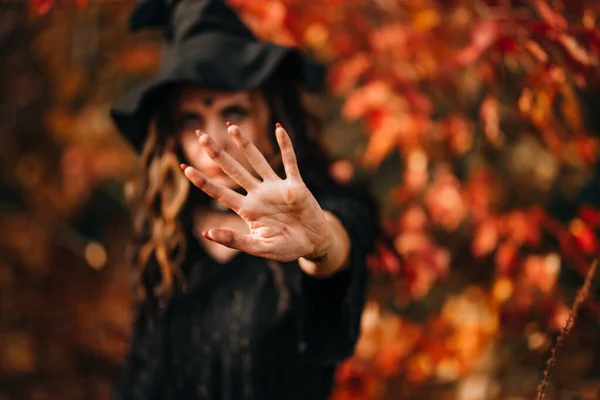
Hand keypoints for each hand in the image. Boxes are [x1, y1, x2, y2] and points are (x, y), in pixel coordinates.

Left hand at [181, 123, 331, 262]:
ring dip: (245, 145)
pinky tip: (279, 129)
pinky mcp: (296, 186)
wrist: (313, 244)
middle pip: (234, 171)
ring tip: (231, 127)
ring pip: (258, 161)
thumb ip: (235, 241)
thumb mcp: (260, 248)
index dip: (204, 181)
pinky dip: (286, 146)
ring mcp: (276, 188)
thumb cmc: (286, 247)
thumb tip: (207, 233)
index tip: (186, 168)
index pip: (221, 193)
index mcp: (248, 210)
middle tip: (202, 137)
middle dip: (218, 154)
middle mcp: (259, 195)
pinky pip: (290, 162)